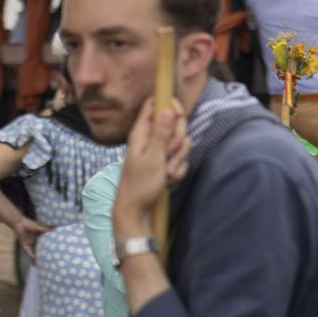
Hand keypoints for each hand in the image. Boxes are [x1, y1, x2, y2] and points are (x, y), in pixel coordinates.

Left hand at [12, 218, 51, 263]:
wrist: (19, 223)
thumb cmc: (29, 224)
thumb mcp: (38, 227)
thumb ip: (45, 230)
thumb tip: (54, 230)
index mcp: (39, 237)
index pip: (45, 243)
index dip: (49, 247)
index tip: (54, 252)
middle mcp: (35, 242)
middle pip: (40, 249)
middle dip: (43, 254)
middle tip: (49, 260)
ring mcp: (30, 244)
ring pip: (35, 252)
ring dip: (37, 258)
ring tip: (41, 264)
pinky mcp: (25, 246)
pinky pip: (29, 252)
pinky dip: (31, 257)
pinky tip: (34, 261)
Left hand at [113, 98, 186, 234]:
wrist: (137, 211)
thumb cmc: (139, 185)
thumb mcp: (152, 158)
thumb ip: (161, 133)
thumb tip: (168, 109)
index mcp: (142, 133)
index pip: (155, 105)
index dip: (170, 105)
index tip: (178, 115)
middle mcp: (151, 139)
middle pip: (174, 124)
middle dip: (177, 141)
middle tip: (168, 155)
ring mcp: (159, 151)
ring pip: (181, 144)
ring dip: (178, 160)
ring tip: (166, 173)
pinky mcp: (166, 163)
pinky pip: (181, 160)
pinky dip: (177, 171)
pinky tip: (168, 180)